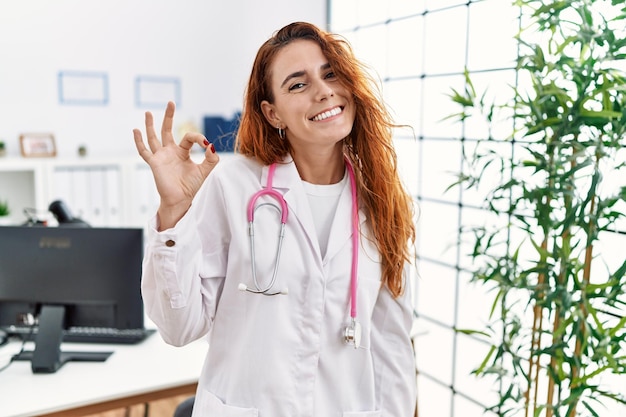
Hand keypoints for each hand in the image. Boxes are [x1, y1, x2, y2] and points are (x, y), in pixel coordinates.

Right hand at [133, 101, 218, 229]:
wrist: (180, 200)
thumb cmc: (191, 187)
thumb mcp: (205, 171)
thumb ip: (211, 158)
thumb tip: (211, 145)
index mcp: (182, 152)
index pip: (189, 137)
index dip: (198, 138)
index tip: (206, 144)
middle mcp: (170, 151)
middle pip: (168, 129)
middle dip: (169, 116)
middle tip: (171, 102)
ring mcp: (161, 156)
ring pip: (154, 137)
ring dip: (151, 125)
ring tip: (149, 112)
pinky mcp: (154, 163)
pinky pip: (144, 151)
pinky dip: (139, 141)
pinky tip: (136, 130)